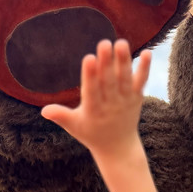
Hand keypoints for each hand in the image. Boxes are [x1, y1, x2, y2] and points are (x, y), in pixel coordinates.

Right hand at [41, 40, 150, 161]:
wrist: (118, 148)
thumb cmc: (91, 134)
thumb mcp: (74, 126)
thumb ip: (61, 116)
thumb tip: (43, 111)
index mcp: (94, 110)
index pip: (92, 91)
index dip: (90, 75)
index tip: (89, 58)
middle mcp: (111, 105)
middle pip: (109, 82)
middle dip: (106, 63)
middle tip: (104, 43)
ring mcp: (125, 101)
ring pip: (125, 79)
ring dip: (124, 61)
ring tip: (121, 42)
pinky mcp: (136, 98)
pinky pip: (141, 82)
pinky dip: (144, 69)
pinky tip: (148, 53)